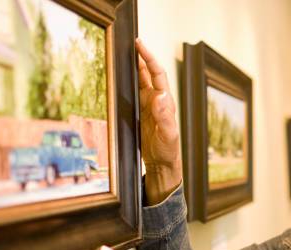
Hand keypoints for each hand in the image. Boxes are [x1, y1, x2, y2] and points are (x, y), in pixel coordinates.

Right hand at [136, 38, 181, 203]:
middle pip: (148, 73)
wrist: (162, 164)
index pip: (157, 74)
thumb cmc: (169, 150)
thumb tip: (161, 95)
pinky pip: (133, 94)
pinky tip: (121, 77)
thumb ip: (165, 117)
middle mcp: (157, 101)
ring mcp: (148, 106)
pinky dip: (128, 83)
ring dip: (133, 68)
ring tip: (123, 54)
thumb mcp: (168, 135)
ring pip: (140, 81)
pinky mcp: (140, 113)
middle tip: (129, 43)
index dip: (149, 58)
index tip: (139, 44)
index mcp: (165, 102)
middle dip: (140, 57)